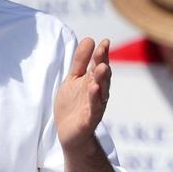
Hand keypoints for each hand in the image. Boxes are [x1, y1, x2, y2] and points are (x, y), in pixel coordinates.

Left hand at [54, 37, 109, 153]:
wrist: (68, 132)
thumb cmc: (72, 104)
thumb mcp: (73, 79)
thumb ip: (80, 61)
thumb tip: (89, 39)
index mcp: (93, 81)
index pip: (99, 64)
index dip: (101, 53)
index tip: (104, 41)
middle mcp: (97, 92)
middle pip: (102, 76)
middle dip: (103, 62)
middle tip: (102, 49)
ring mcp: (94, 105)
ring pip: (101, 91)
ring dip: (102, 79)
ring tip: (102, 67)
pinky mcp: (89, 119)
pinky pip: (94, 108)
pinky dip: (94, 98)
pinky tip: (94, 88)